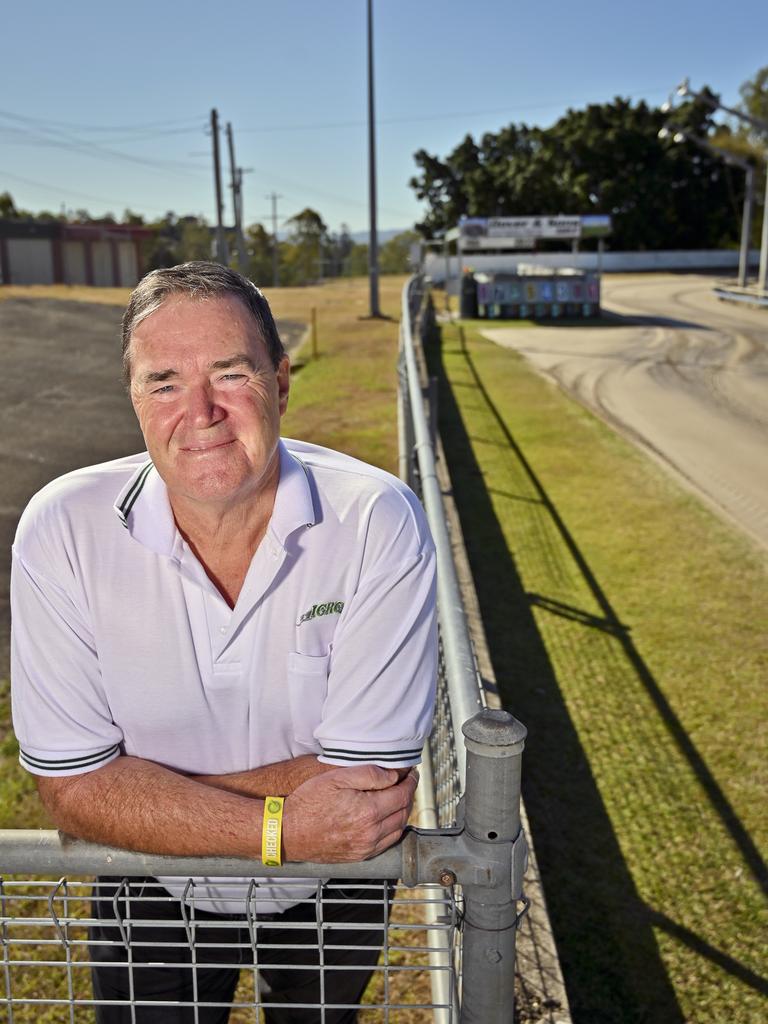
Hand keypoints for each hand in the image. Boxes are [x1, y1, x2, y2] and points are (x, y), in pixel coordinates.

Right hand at [281, 765, 417, 862]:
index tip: (411, 773)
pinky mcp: (359, 856)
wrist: (288, 832)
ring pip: (398, 829)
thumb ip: (369, 774)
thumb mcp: (337, 777)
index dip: (410, 781)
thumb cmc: (309, 802)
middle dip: (408, 795)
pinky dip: (393, 828)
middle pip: (404, 812)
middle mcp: (371, 833)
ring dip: (403, 812)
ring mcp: (366, 847)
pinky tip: (387, 818)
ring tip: (398, 797)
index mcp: (368, 811)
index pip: (402, 794)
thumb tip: (394, 775)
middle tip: (406, 782)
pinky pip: (387, 843)